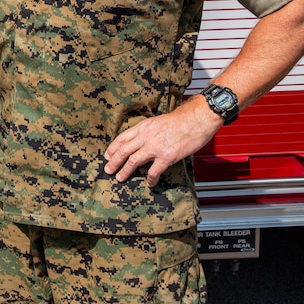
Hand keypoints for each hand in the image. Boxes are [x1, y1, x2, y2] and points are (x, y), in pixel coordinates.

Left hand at [102, 98, 221, 186]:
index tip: (108, 156)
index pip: (122, 138)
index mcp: (143, 127)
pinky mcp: (166, 157)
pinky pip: (153, 171)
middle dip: (114, 162)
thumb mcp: (157, 121)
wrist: (195, 120)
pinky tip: (149, 183)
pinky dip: (150, 179)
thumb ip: (147, 130)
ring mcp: (155, 147)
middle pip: (123, 151)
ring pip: (133, 161)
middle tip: (108, 170)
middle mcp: (146, 137)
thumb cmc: (180, 119)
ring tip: (120, 178)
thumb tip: (140, 139)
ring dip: (125, 171)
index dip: (112, 148)